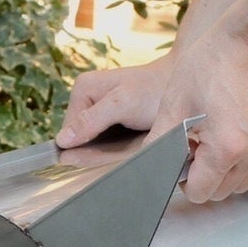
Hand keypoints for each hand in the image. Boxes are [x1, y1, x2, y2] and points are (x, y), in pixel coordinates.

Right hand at [55, 56, 174, 149]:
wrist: (185, 86)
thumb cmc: (156, 89)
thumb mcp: (122, 104)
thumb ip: (91, 120)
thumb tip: (62, 140)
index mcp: (83, 90)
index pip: (69, 132)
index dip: (82, 150)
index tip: (102, 159)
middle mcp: (87, 101)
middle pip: (80, 140)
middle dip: (97, 152)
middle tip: (121, 155)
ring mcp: (99, 113)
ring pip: (93, 145)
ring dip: (107, 154)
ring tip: (127, 152)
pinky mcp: (112, 123)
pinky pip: (106, 144)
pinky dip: (116, 151)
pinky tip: (129, 150)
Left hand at [145, 28, 247, 202]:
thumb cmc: (212, 62)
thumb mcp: (175, 101)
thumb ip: (160, 142)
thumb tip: (150, 166)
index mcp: (225, 148)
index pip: (200, 193)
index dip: (184, 180)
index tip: (182, 157)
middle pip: (221, 192)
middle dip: (204, 177)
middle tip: (195, 146)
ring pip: (243, 185)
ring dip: (225, 173)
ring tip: (214, 141)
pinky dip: (247, 167)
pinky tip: (235, 143)